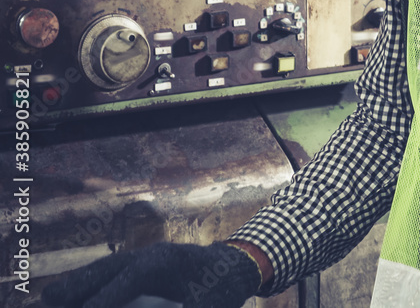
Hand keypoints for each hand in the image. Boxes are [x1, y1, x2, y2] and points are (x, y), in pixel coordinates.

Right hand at [42, 242, 260, 307]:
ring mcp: (145, 256)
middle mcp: (152, 253)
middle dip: (79, 286)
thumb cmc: (223, 288)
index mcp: (169, 259)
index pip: (132, 276)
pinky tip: (70, 295)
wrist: (235, 266)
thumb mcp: (209, 306)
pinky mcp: (142, 265)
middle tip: (49, 302)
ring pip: (106, 268)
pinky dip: (91, 283)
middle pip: (109, 267)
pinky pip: (111, 273)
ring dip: (79, 284)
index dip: (107, 296)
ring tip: (50, 300)